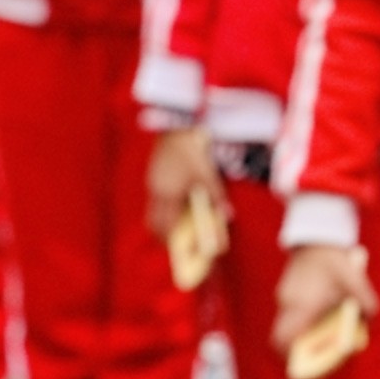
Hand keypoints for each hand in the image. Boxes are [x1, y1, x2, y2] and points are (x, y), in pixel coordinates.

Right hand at [145, 127, 216, 242]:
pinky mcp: (153, 176)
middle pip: (153, 222)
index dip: (172, 241)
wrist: (176, 128)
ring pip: (152, 212)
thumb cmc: (192, 151)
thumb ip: (216, 197)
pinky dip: (163, 210)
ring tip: (178, 229)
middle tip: (178, 244)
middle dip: (164, 236)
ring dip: (163, 223)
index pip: (165, 226)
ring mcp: (152, 183)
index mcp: (167, 194)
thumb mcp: (207, 175)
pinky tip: (177, 208)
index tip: (182, 250)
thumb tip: (228, 216)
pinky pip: (154, 201)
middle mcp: (155, 191)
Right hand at [270, 240, 376, 357]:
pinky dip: (301, 324)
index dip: (291, 356)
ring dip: (300, 337)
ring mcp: (284, 298)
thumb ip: (366, 302)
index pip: (284, 339)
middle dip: (296, 352)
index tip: (305, 365)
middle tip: (316, 357)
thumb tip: (369, 320)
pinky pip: (289, 316)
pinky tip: (320, 319)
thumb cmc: (335, 261)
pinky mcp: (285, 293)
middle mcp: (289, 304)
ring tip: (323, 338)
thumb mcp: (355, 280)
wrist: (316, 238)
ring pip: (285, 327)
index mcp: (303, 304)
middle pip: (281, 338)